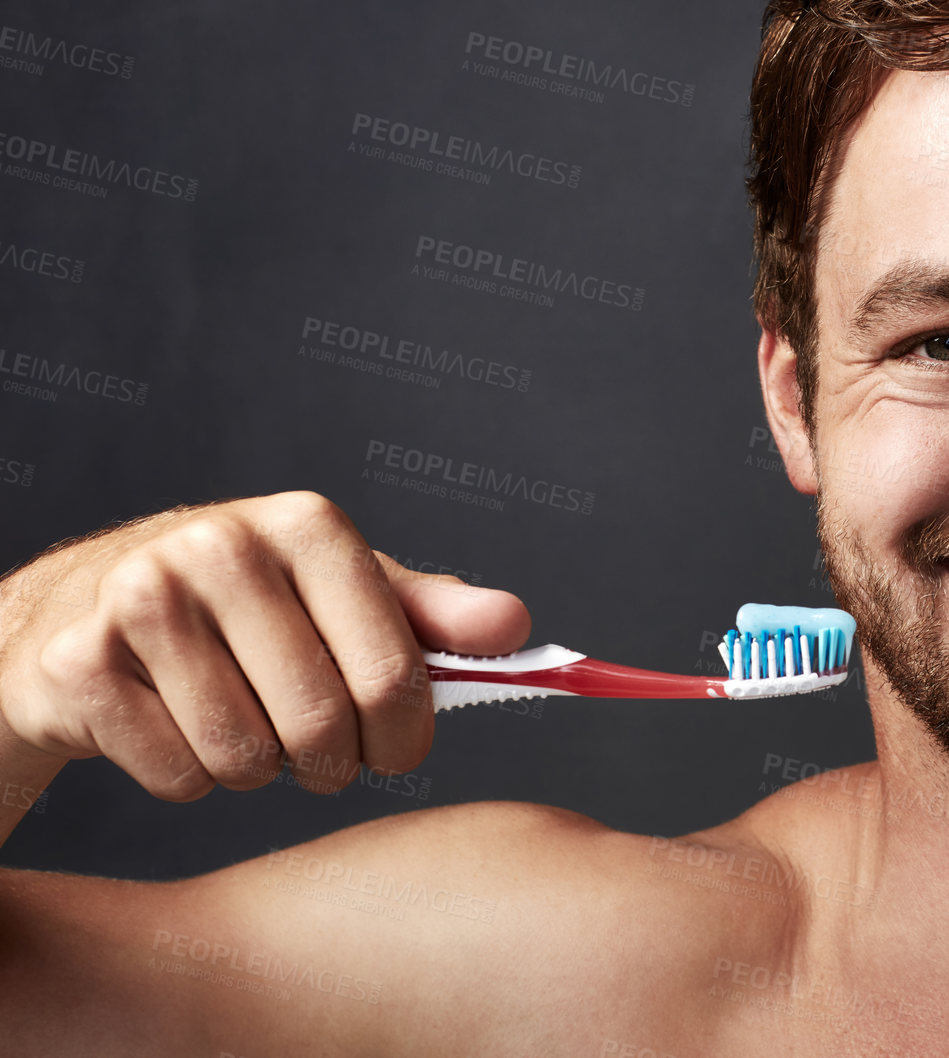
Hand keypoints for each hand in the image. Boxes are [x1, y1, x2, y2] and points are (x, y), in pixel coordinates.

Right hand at [0, 491, 529, 798]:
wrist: (83, 611)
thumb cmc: (246, 608)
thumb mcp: (345, 594)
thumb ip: (431, 615)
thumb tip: (514, 626)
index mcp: (308, 526)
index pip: (394, 671)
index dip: (407, 736)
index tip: (398, 751)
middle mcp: (224, 546)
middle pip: (322, 723)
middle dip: (331, 763)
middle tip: (318, 754)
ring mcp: (144, 598)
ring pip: (246, 757)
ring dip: (256, 771)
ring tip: (243, 728)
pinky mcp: (80, 661)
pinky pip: (177, 775)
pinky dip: (188, 777)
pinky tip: (175, 727)